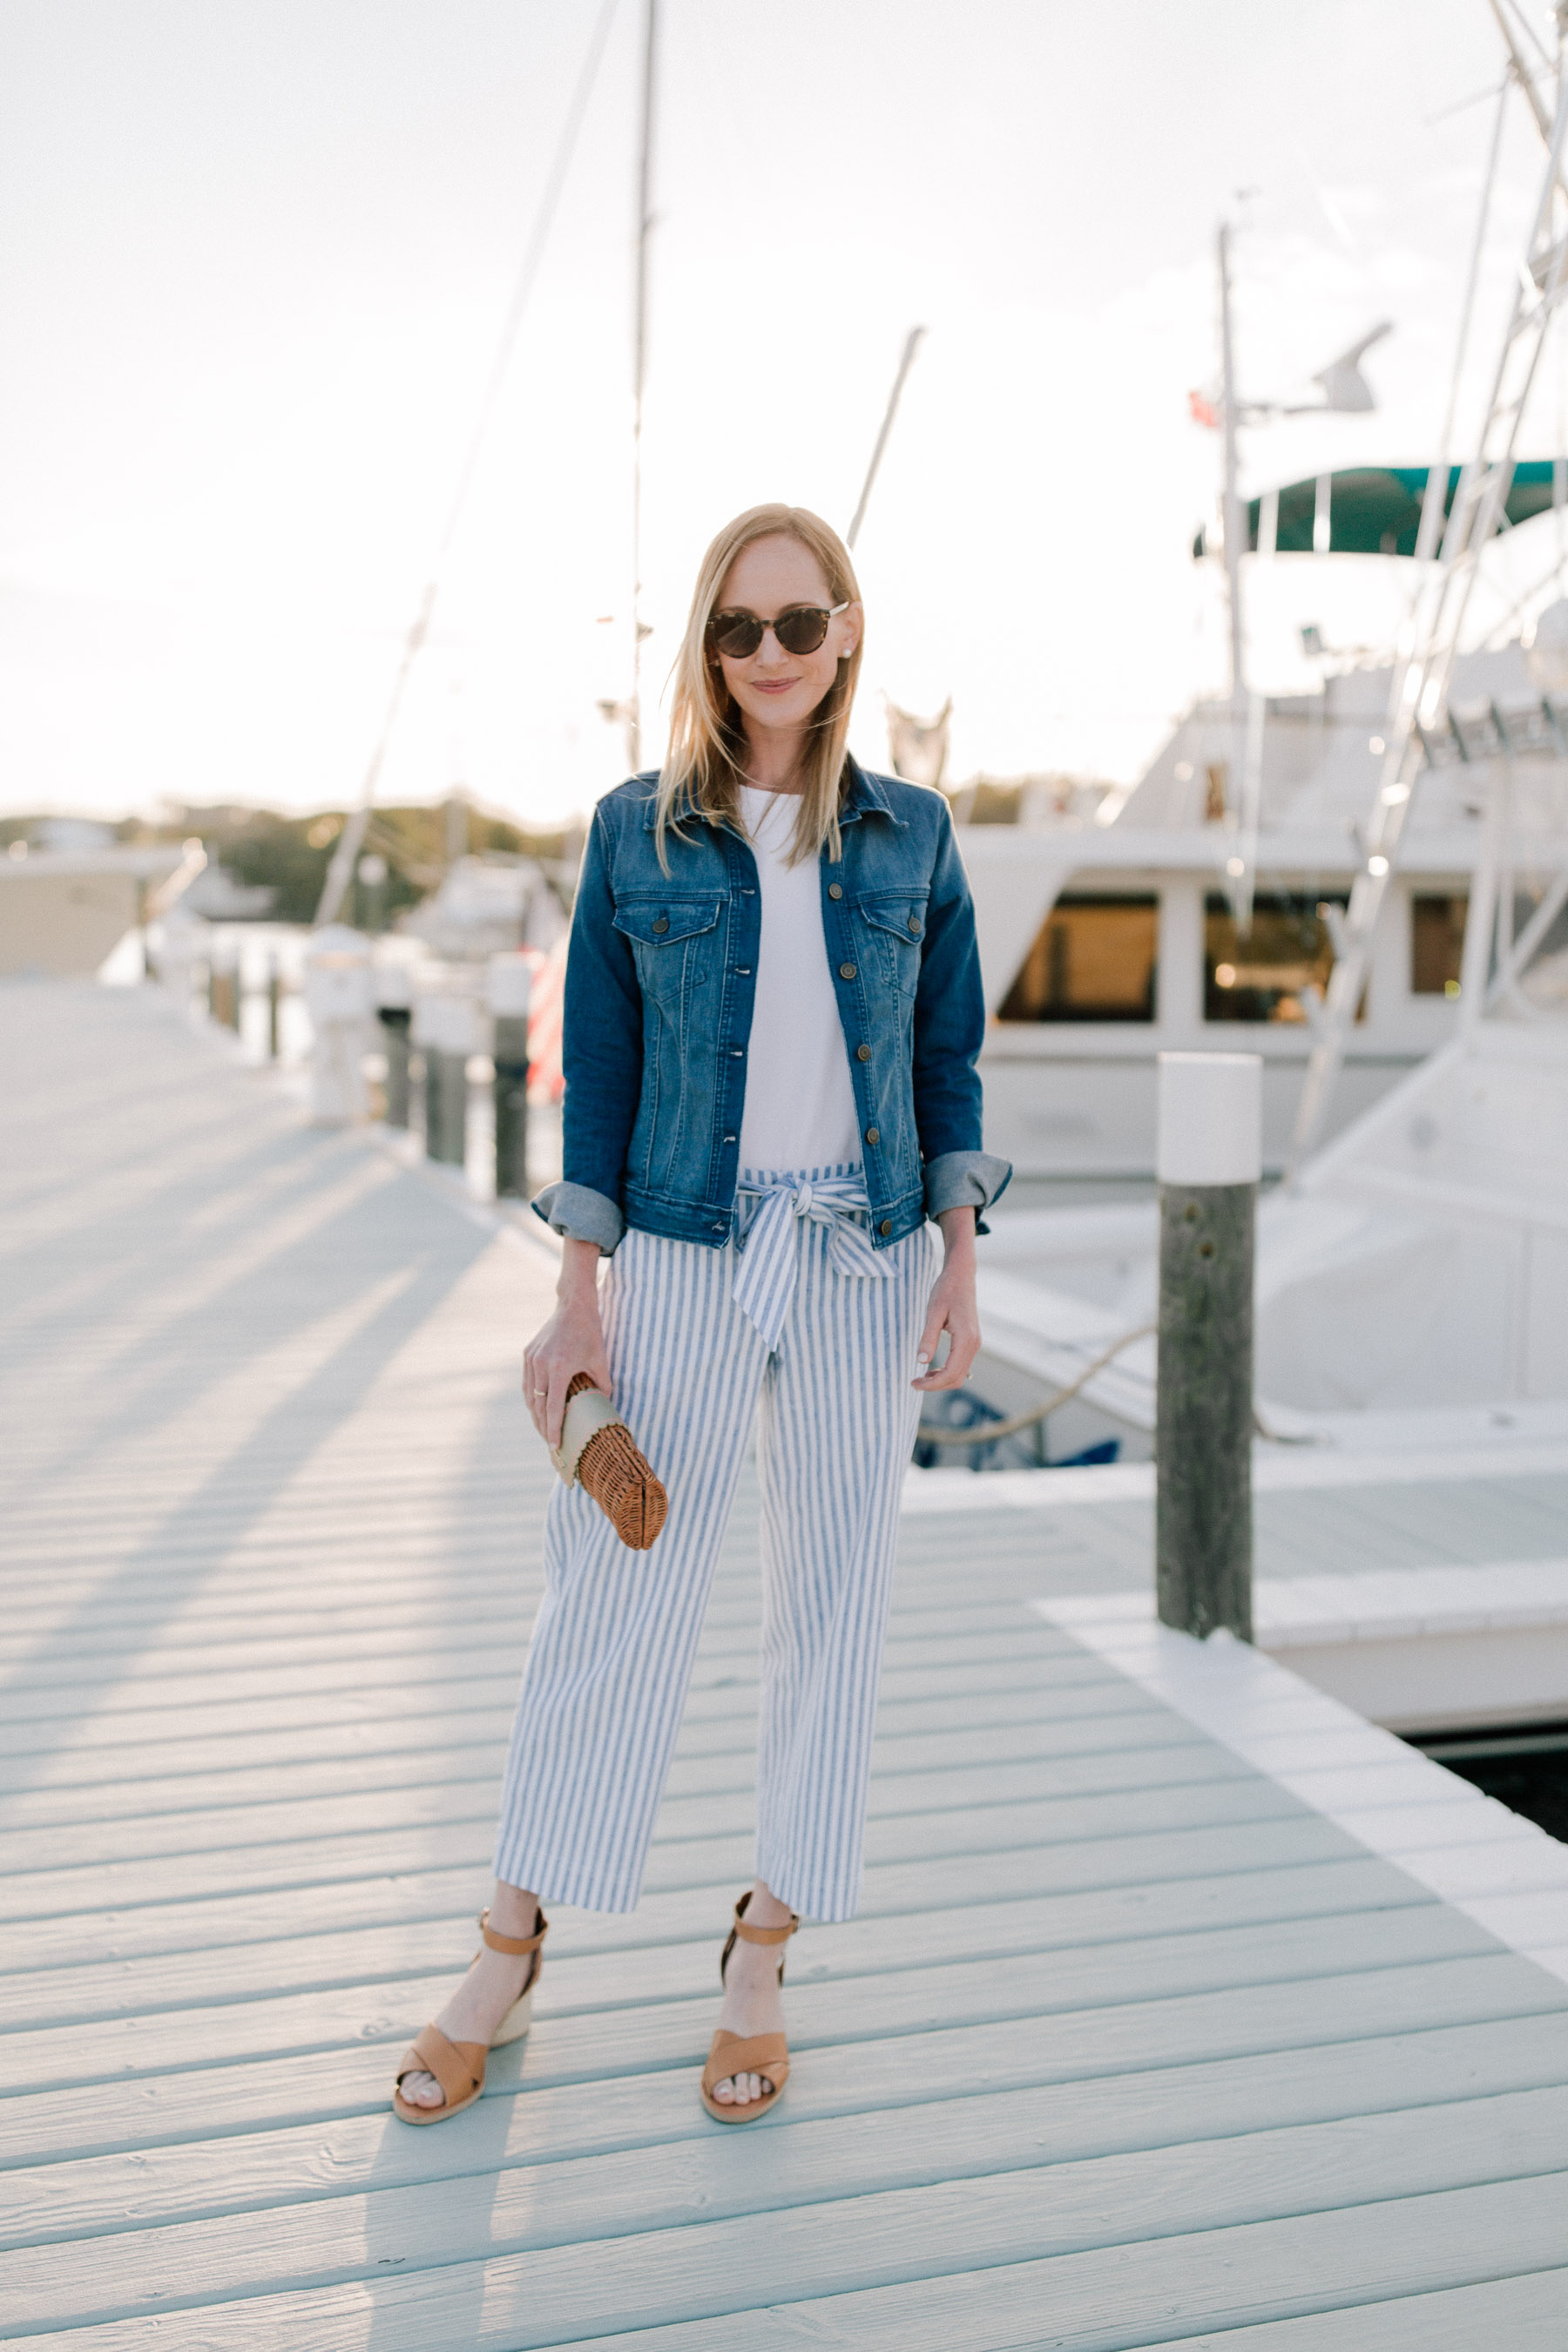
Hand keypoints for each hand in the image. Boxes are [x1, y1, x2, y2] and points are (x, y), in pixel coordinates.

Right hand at [523, 1240, 609, 1449]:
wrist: (573, 1305)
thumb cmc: (590, 1333)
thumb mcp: (600, 1360)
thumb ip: (603, 1385)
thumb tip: (606, 1407)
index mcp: (559, 1368)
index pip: (552, 1408)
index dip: (553, 1429)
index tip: (555, 1446)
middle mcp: (541, 1364)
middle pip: (537, 1406)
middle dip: (543, 1427)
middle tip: (550, 1443)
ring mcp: (531, 1359)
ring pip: (529, 1396)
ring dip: (535, 1415)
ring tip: (544, 1430)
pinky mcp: (527, 1354)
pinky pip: (527, 1383)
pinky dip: (531, 1398)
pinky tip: (537, 1409)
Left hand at [913, 1208, 980, 1391]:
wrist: (961, 1275)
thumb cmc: (946, 1290)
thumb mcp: (933, 1312)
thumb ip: (928, 1337)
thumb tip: (921, 1362)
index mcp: (966, 1339)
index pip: (951, 1373)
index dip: (932, 1384)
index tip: (913, 1383)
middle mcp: (974, 1344)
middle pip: (957, 1378)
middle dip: (936, 1385)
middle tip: (914, 1383)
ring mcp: (974, 1343)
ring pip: (960, 1374)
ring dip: (941, 1380)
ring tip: (921, 1378)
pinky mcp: (971, 1341)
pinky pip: (961, 1365)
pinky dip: (947, 1372)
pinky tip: (932, 1369)